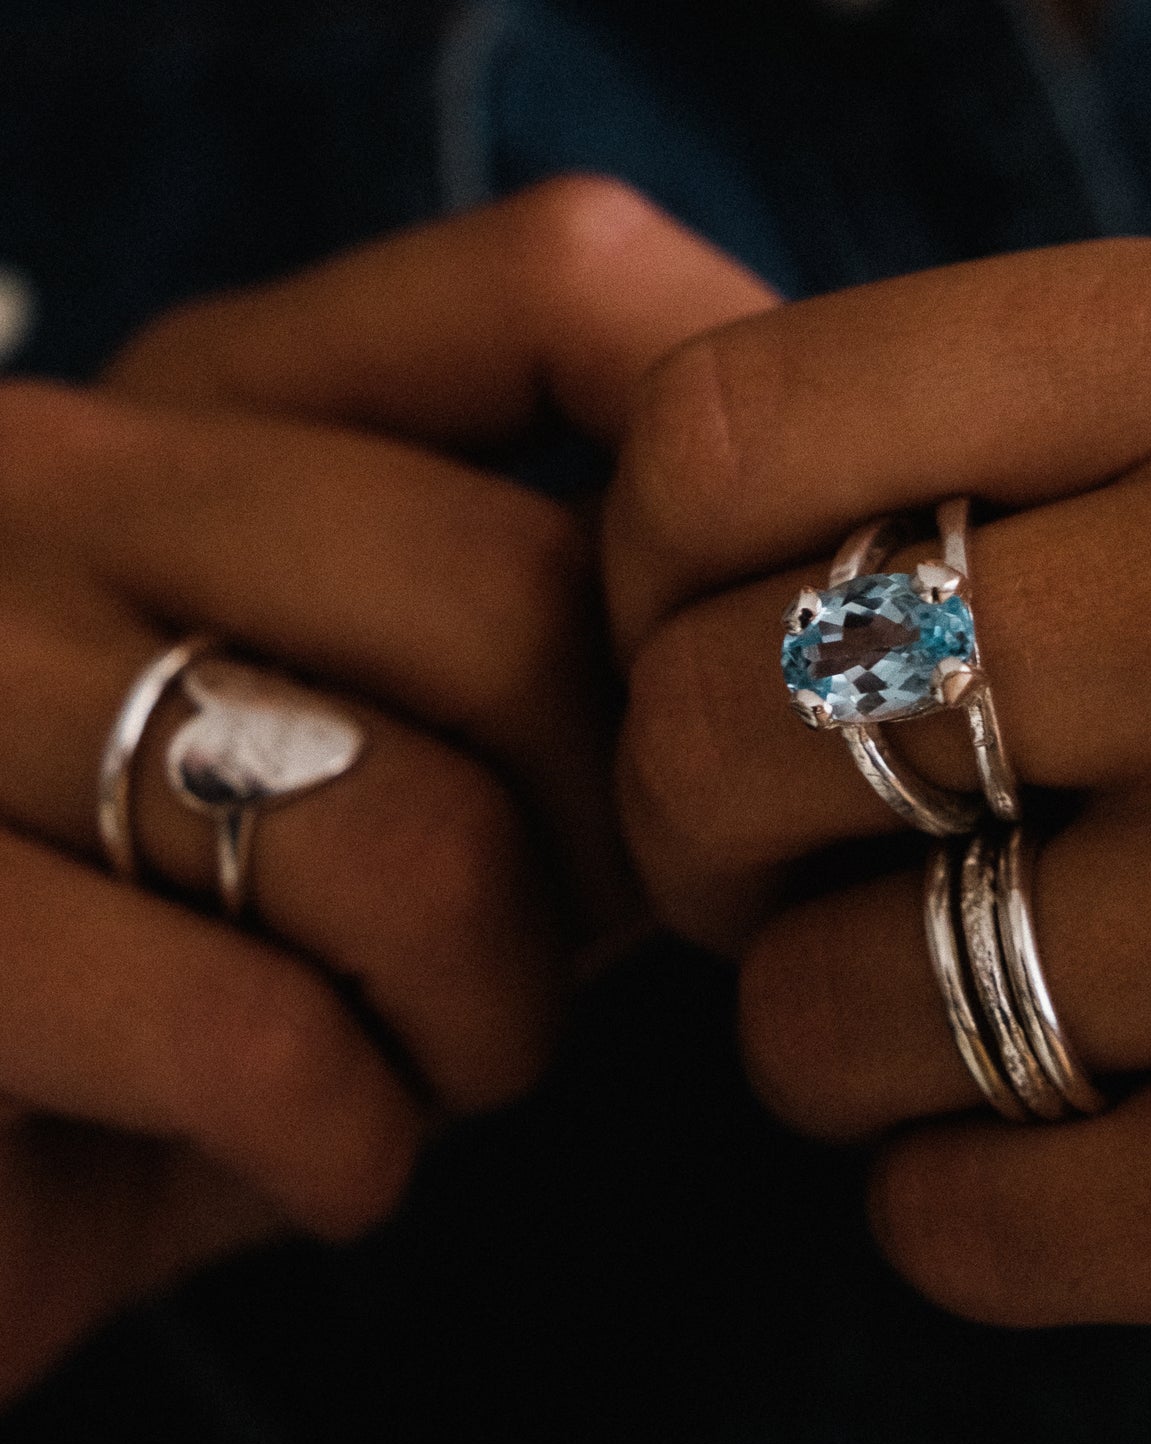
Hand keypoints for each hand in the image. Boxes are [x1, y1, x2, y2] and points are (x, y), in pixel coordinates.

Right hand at [0, 176, 771, 1398]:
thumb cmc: (207, 934)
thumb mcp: (386, 743)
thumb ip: (547, 653)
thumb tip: (786, 631)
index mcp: (204, 406)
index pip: (557, 285)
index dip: (721, 480)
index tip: (719, 681)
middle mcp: (56, 475)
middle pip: (522, 604)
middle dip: (613, 843)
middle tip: (567, 953)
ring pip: (411, 835)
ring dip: (487, 1020)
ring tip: (431, 1064)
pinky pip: (252, 1037)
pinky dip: (347, 1144)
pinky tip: (316, 1158)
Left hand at [606, 233, 1150, 1357]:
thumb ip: (970, 435)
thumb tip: (639, 516)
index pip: (718, 430)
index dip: (641, 560)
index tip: (705, 632)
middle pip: (713, 717)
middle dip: (692, 818)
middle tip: (791, 846)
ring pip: (808, 1005)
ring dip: (828, 1019)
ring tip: (972, 979)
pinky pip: (949, 1215)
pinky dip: (954, 1188)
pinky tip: (1087, 1121)